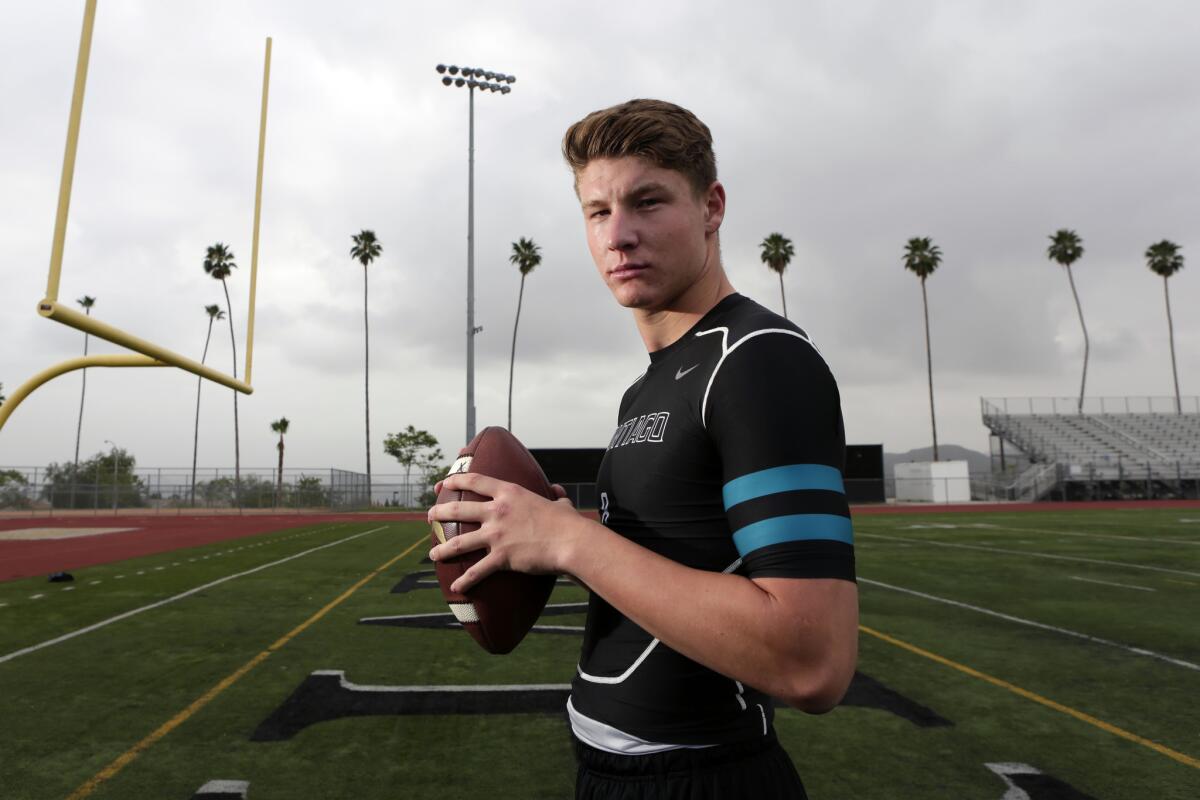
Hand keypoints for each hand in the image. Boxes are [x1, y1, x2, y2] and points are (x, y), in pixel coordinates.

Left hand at [427, 473, 578, 592]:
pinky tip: (455, 586)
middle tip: (430, 517)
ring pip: (459, 541)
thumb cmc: (568, 523)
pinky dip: (465, 580)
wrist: (571, 542)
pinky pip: (477, 571)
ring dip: (442, 549)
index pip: (475, 481)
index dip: (455, 480)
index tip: (443, 484)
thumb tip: (557, 490)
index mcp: (510, 493)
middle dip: (439, 513)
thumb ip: (554, 495)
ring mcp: (497, 534)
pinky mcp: (501, 557)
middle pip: (459, 510)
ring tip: (432, 553)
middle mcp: (498, 511)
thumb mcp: (560, 503)